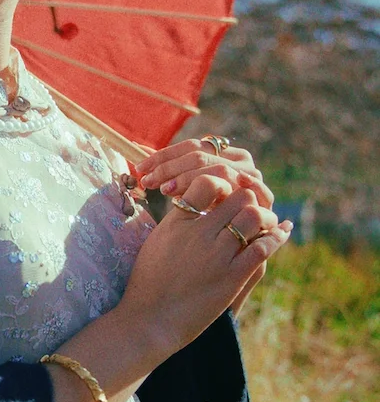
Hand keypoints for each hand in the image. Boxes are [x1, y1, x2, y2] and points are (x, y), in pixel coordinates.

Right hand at [118, 174, 292, 364]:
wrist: (148, 319)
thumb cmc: (149, 281)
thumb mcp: (158, 240)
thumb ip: (180, 219)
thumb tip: (197, 199)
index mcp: (178, 221)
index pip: (209, 181)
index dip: (224, 184)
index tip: (227, 195)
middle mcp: (199, 233)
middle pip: (240, 196)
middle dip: (250, 200)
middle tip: (253, 209)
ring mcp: (216, 255)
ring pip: (255, 217)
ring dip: (266, 218)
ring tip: (266, 224)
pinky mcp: (231, 277)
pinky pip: (262, 248)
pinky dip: (275, 239)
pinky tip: (278, 237)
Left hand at [132, 137, 273, 209]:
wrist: (226, 255)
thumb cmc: (199, 221)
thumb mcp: (184, 194)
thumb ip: (168, 171)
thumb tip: (136, 147)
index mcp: (223, 153)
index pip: (191, 146)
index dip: (164, 156)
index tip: (140, 169)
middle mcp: (241, 161)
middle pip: (202, 155)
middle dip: (172, 168)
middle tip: (149, 182)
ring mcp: (254, 178)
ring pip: (219, 170)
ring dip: (191, 178)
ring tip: (167, 191)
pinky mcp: (263, 198)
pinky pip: (245, 187)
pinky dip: (227, 188)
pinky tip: (208, 192)